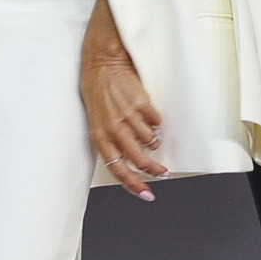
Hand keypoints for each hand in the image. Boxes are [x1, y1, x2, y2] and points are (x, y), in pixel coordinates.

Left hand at [82, 47, 165, 197]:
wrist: (102, 65)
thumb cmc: (98, 94)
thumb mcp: (98, 123)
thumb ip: (112, 142)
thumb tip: (131, 162)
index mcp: (99, 136)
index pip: (117, 169)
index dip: (133, 185)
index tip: (146, 194)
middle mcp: (113, 128)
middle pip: (140, 160)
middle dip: (154, 170)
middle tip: (162, 172)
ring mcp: (128, 116)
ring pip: (151, 141)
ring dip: (153, 140)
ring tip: (146, 130)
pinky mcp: (141, 104)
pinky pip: (156, 122)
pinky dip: (154, 121)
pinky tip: (145, 113)